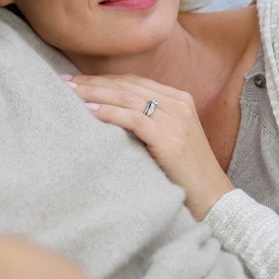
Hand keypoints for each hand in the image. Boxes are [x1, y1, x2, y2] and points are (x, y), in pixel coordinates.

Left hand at [64, 73, 234, 219]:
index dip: (103, 78)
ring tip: (70, 94)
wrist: (213, 199)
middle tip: (65, 82)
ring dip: (95, 93)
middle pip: (127, 85)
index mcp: (179, 99)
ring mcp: (176, 120)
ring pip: (127, 98)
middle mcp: (179, 104)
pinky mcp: (170, 139)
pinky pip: (133, 118)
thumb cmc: (186, 174)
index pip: (133, 81)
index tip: (76, 81)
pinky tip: (90, 111)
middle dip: (93, 82)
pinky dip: (109, 112)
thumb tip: (108, 113)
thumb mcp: (169, 138)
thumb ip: (149, 121)